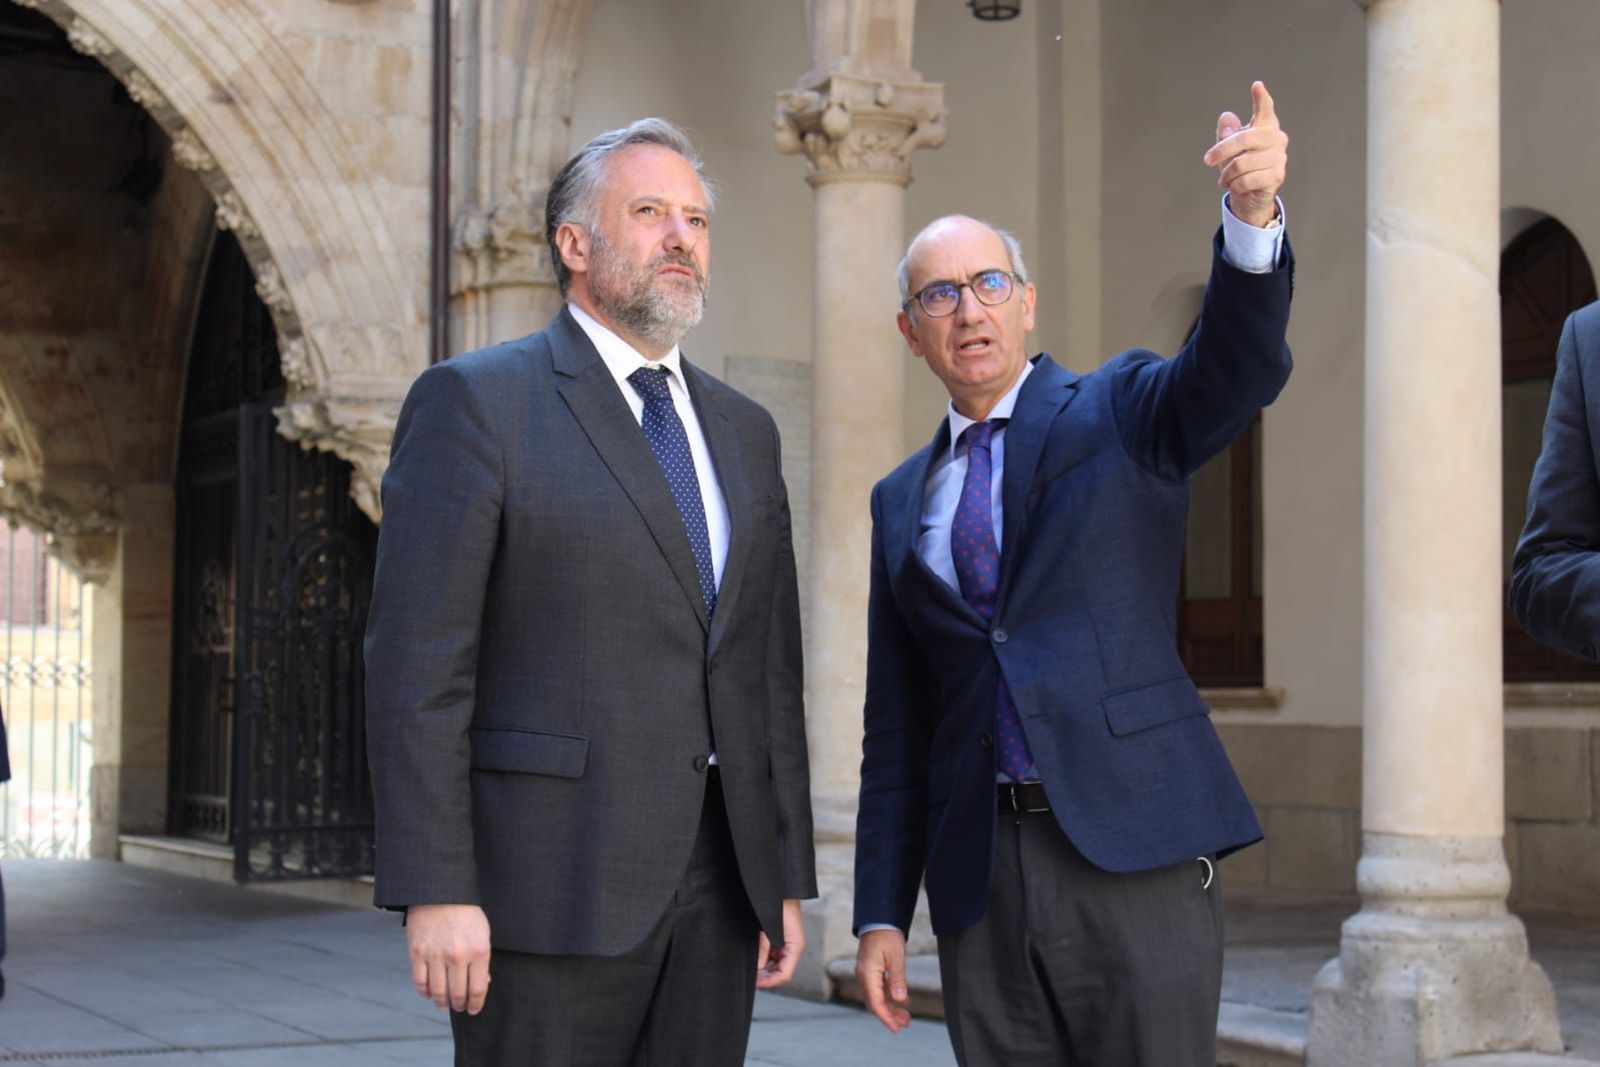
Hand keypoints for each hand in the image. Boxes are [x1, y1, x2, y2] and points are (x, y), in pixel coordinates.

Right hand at [406, 903, 491, 1014]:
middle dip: (459, 1005)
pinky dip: (425, 992)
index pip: (478, 989)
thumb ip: (482, 960)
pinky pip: (420, 982)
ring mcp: (436, 955)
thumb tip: (482, 984)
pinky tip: (429, 993)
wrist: (440, 892)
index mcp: (478, 951)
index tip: (474, 1009)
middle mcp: (457, 956)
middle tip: (459, 1007)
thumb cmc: (465, 912)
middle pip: (458, 994)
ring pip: (438, 992)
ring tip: (444, 1003)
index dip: (476, 1004)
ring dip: (442, 1002)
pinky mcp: (417, 953)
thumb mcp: (482, 933)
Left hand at [755, 899, 805, 988]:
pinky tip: (754, 960)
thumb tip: (758, 968)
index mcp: (795, 946)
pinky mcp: (781, 940)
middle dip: (766, 977)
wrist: (780, 888)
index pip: (785, 974)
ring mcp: (787, 944)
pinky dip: (764, 960)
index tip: (755, 983)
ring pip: (776, 965)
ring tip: (750, 971)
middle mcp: (793, 948)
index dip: (770, 982)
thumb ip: (764, 948)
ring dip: (764, 970)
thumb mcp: (768, 928)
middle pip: (781, 972)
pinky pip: (773, 955)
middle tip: (750, 979)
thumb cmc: (778, 904)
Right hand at [855, 928, 911, 1033]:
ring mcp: (865, 973)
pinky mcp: (869, 970)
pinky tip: (900, 1000)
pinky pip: (877, 989)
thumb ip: (897, 979)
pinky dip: (888, 996)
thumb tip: (900, 1000)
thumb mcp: (896, 957)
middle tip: (905, 1024)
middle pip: (875, 1003)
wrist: (878, 919)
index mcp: (867, 974)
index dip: (886, 1018)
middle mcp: (863, 976)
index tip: (897, 1028)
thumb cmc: (887, 935)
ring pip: (876, 997)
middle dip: (889, 1015)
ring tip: (906, 1016)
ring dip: (890, 1007)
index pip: (876, 1003)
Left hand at [1203, 80, 1287, 227]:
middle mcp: (1276, 138)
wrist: (1249, 195)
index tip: (1256, 85)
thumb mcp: (1228, 148)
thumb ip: (1227, 132)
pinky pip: (1246, 180)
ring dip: (1227, 174)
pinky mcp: (1277, 176)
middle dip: (1221, 151)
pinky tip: (1235, 186)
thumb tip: (1227, 118)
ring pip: (1242, 163)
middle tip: (1207, 160)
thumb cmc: (1239, 166)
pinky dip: (1234, 185)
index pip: (1265, 109)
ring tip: (1225, 178)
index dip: (1261, 98)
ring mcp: (1279, 157)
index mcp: (1265, 126)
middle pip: (1243, 139)